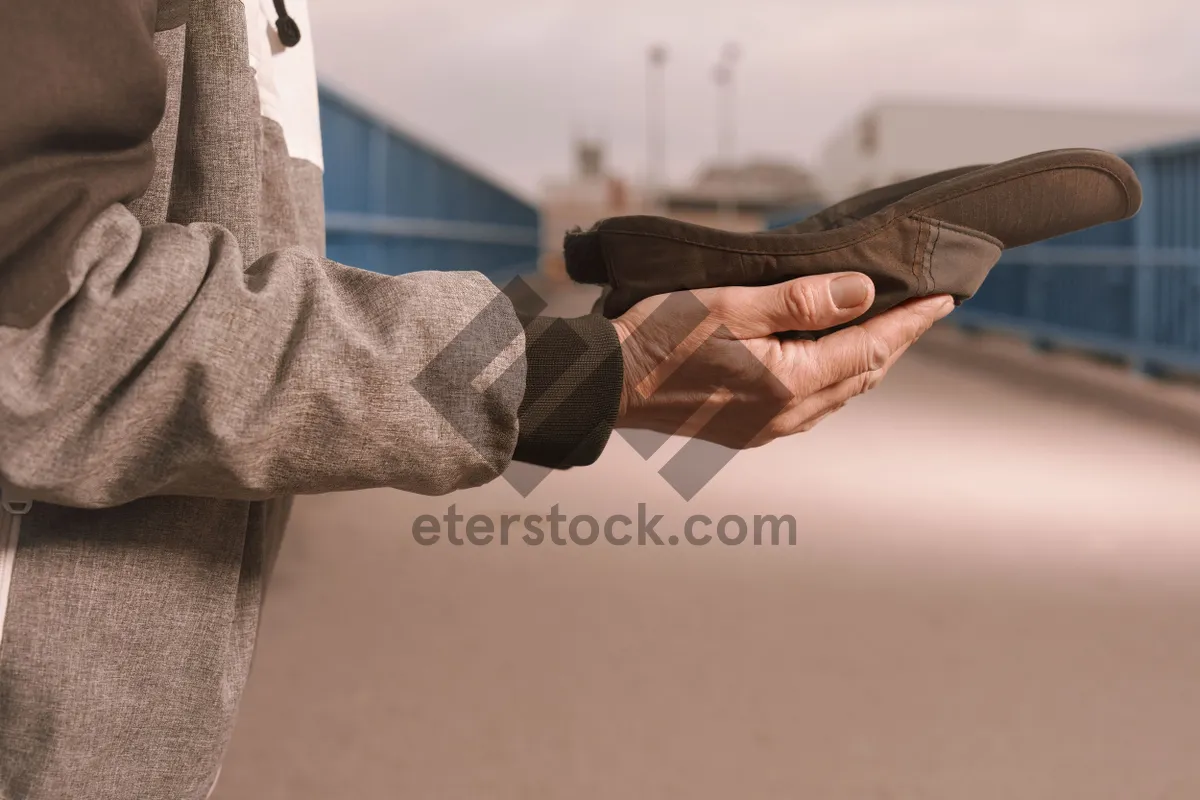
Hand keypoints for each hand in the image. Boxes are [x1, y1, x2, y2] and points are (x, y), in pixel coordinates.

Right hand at [612, 273, 953, 448]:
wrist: (608, 385)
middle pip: (862, 374)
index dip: (911, 322)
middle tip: (921, 309)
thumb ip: (800, 301)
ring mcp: (767, 428)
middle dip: (896, 341)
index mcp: (789, 381)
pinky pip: (809, 406)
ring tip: (884, 330)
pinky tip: (828, 360)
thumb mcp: (730, 305)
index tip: (944, 298)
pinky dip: (832, 378)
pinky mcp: (747, 431)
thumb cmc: (660, 338)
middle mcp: (786, 413)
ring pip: (838, 393)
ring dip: (865, 361)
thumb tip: (863, 293)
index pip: (871, 347)